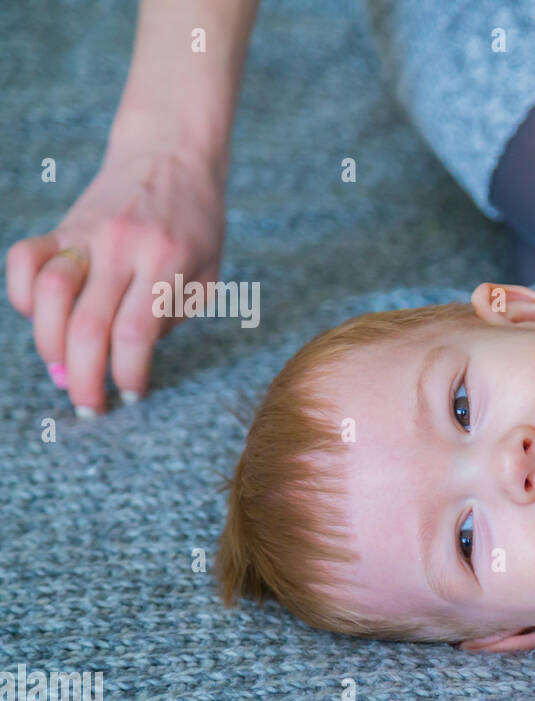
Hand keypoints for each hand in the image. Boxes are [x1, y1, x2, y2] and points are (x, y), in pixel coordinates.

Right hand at [6, 133, 226, 414]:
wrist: (172, 155)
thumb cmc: (197, 225)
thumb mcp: (208, 274)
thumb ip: (173, 316)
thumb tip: (126, 356)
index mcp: (167, 263)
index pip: (134, 334)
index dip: (126, 375)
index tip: (131, 395)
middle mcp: (122, 248)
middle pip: (86, 327)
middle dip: (84, 379)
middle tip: (90, 407)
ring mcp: (85, 235)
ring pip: (47, 296)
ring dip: (49, 346)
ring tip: (65, 370)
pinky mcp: (60, 226)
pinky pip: (22, 263)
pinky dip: (22, 298)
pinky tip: (41, 320)